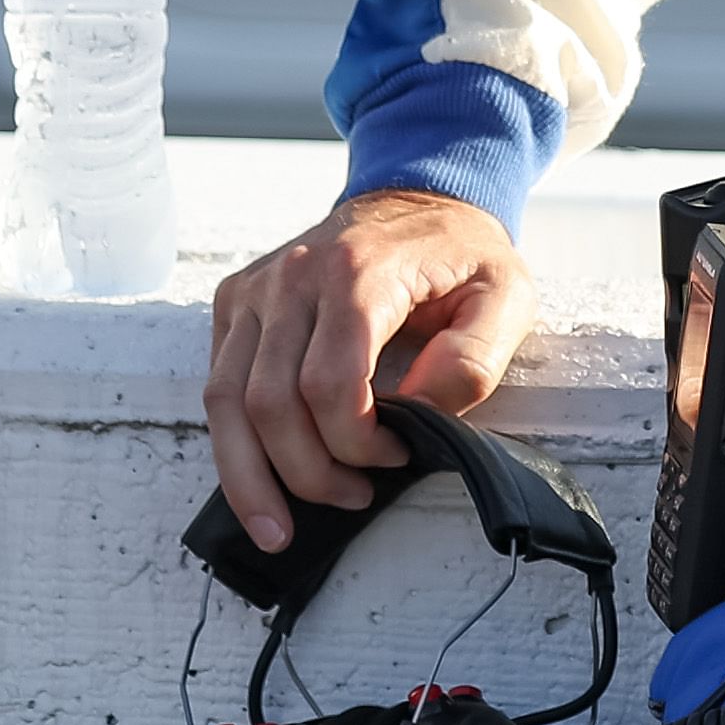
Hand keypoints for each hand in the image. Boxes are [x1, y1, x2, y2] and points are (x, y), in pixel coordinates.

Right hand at [203, 188, 536, 554]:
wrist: (417, 196)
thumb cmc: (460, 253)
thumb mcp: (506, 296)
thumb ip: (473, 359)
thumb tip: (418, 414)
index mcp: (357, 272)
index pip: (329, 385)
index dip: (357, 443)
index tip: (398, 456)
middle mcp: (293, 276)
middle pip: (269, 404)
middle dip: (308, 473)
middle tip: (353, 497)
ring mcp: (258, 289)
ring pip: (225, 402)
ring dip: (249, 477)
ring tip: (276, 528)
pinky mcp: (238, 303)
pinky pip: (218, 386)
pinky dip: (233, 442)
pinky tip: (260, 478)